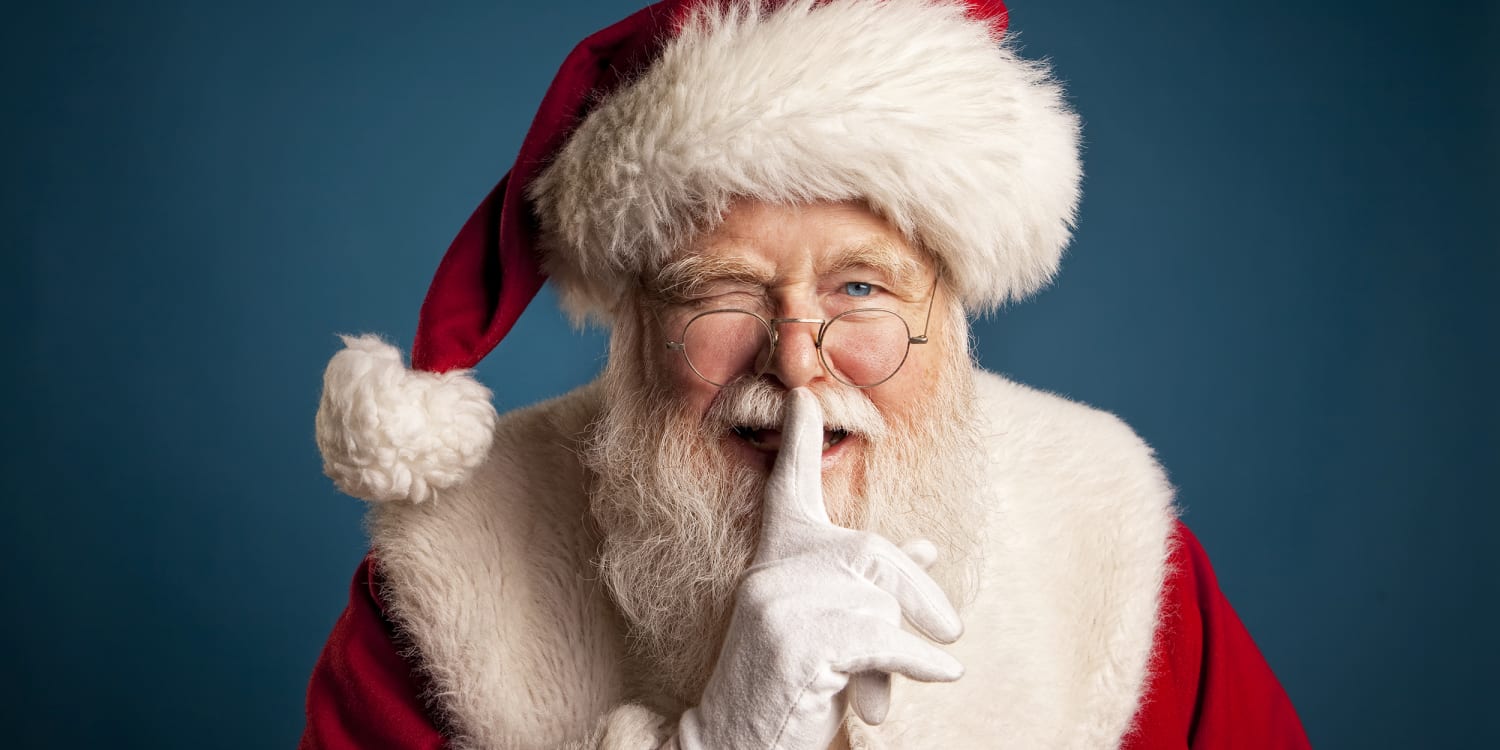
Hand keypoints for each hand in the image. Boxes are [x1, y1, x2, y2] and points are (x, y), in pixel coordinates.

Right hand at [675, 388, 963, 749]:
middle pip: (871, 552)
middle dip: (919, 592)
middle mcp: (771, 573)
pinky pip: (880, 640)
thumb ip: (871, 586)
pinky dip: (917, 661)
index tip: (805, 394)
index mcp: (775, 561)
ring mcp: (779, 604)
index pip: (788, 489)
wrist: (737, 742)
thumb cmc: (789, 685)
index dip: (797, 443)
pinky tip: (943, 672)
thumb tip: (927, 547)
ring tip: (883, 694)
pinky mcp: (797, 644)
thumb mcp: (830, 627)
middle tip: (951, 628)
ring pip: (878, 604)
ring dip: (898, 652)